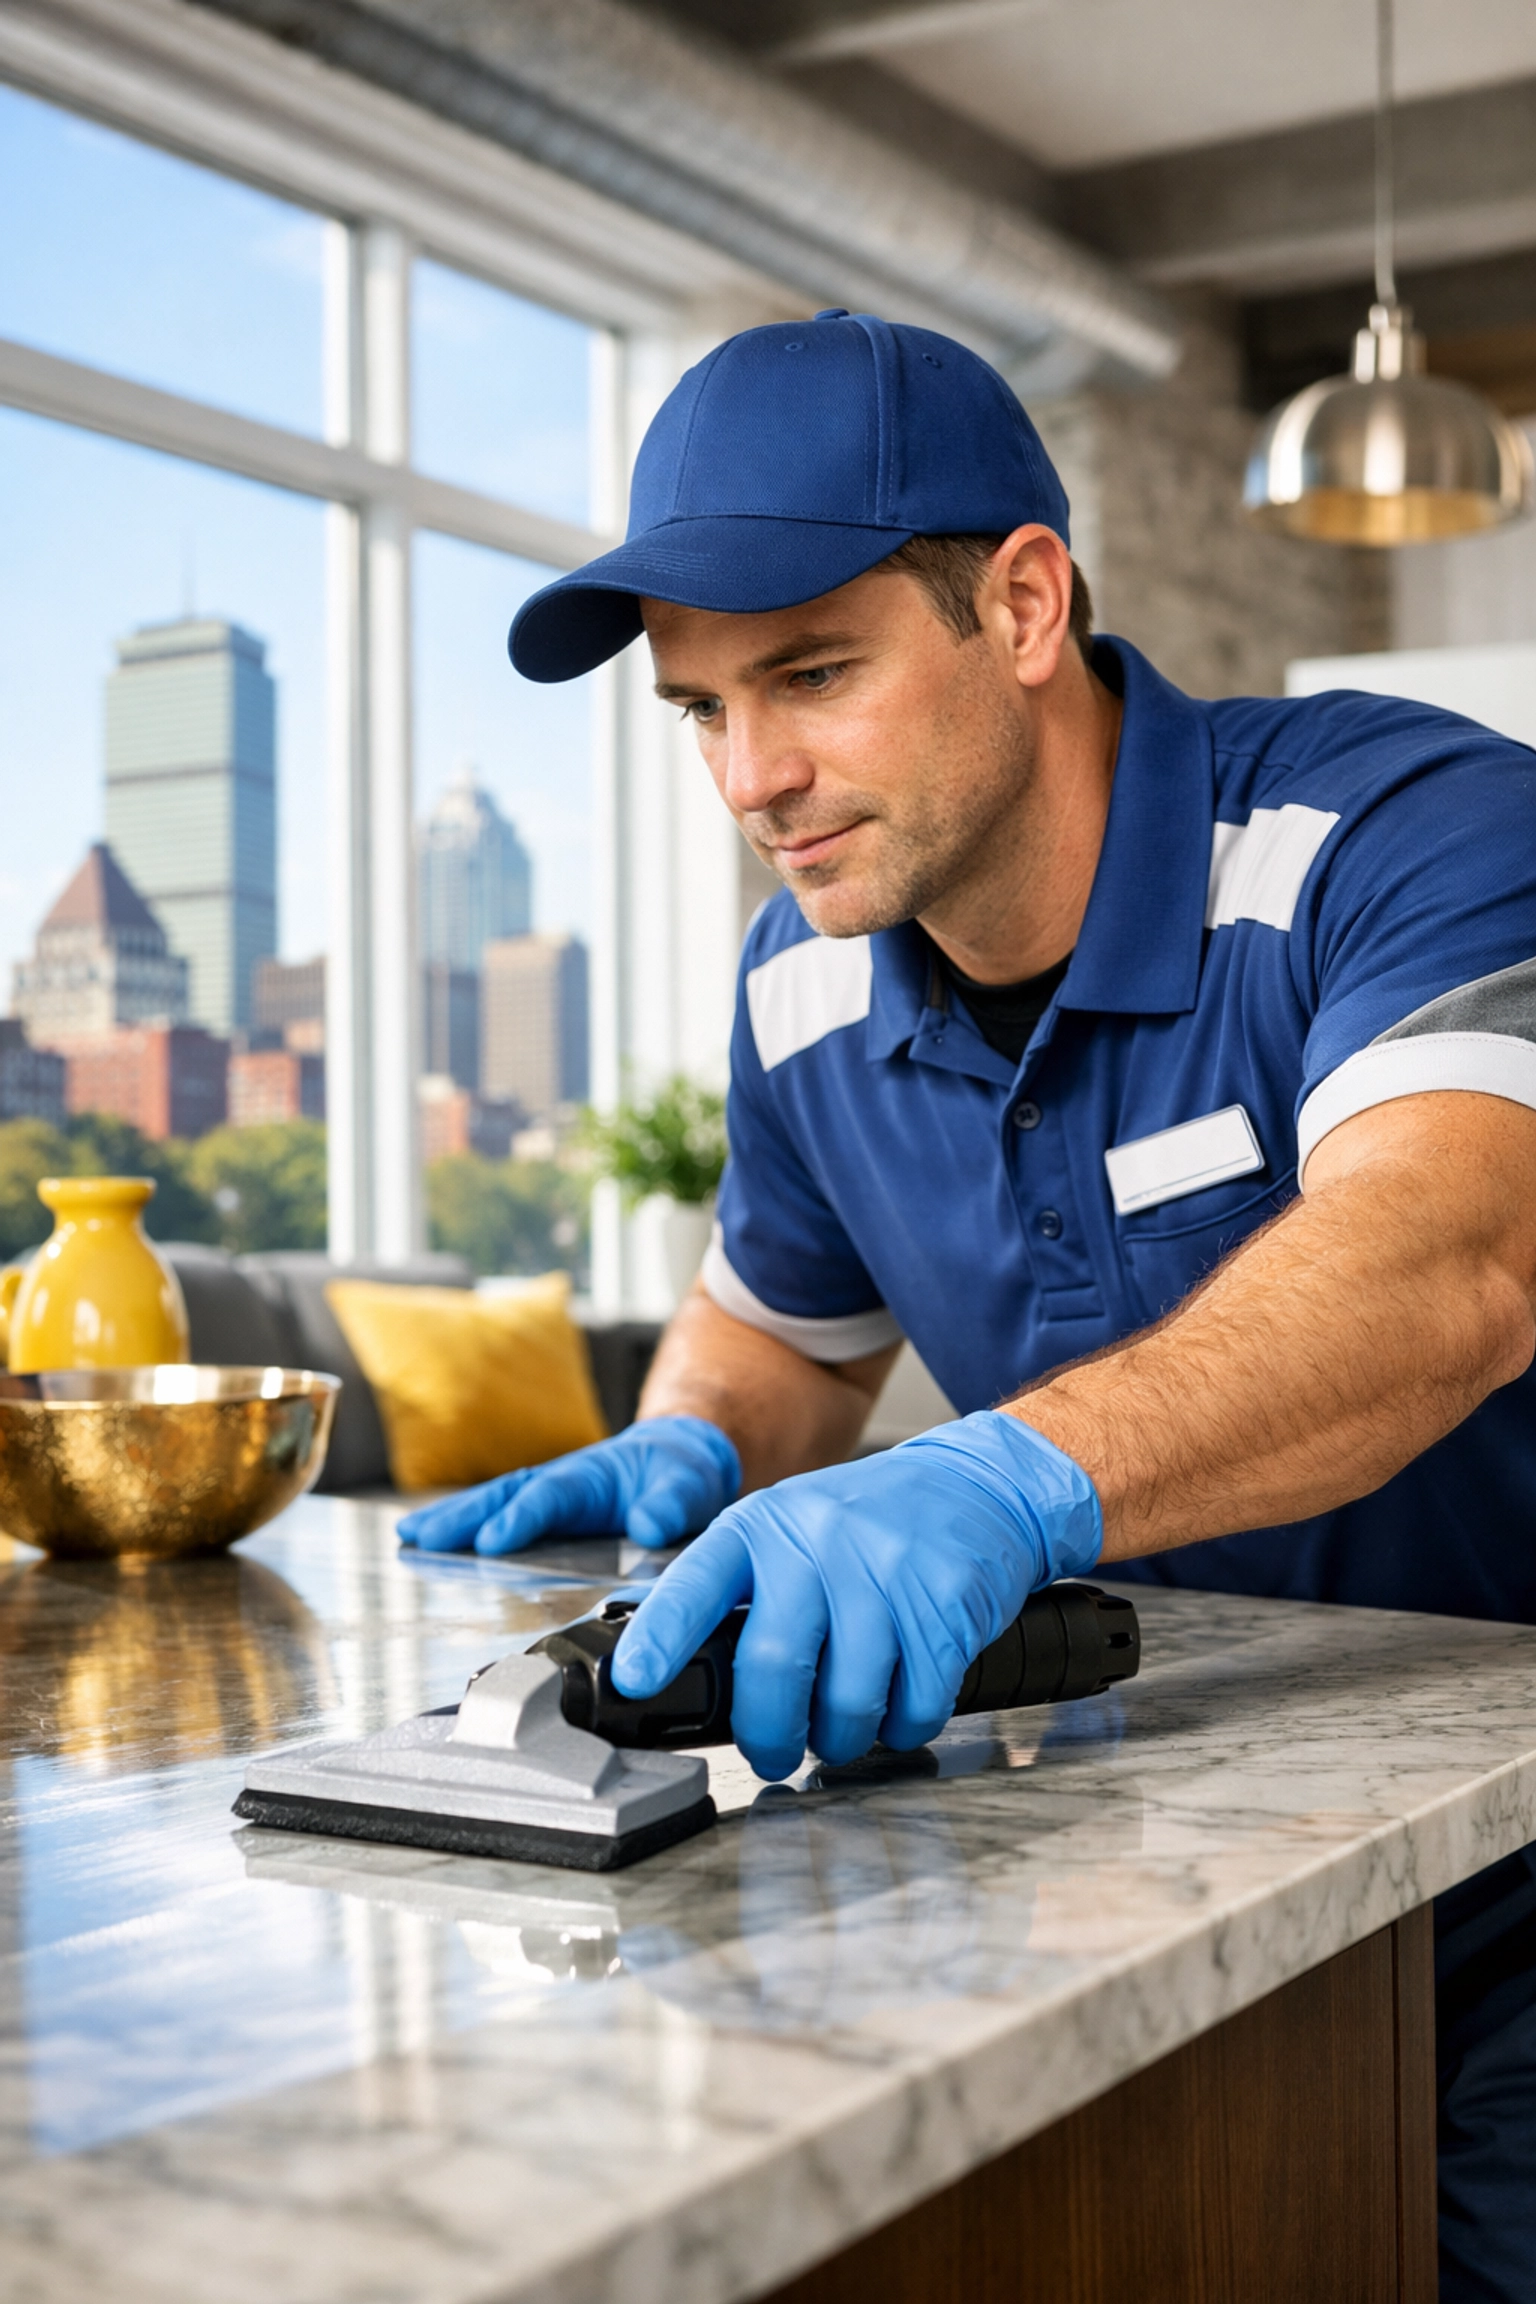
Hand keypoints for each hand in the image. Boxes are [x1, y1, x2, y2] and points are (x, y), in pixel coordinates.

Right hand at [395, 1416, 740, 1554]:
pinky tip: (431, 1547)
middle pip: (504, 1495)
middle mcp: (561, 1482)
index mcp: (592, 1475)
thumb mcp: (689, 1485)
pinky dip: (464, 1530)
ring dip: (451, 1521)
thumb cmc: (680, 1472)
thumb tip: (648, 1525)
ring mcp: (549, 1497)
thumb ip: (671, 1504)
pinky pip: (499, 1518)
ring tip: (408, 1540)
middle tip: (419, 1538)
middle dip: (461, 1516)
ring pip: (492, 1504)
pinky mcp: (546, 1514)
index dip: (520, 1518)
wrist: (679, 1457)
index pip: (550, 1496)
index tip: (491, 1541)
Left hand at [612, 1413, 1101, 1778]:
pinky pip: (914, 1707)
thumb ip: (748, 1593)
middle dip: (769, 1736)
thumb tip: (690, 1680)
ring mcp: (885, 1571)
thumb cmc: (874, 1523)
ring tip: (844, 1729)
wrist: (981, 1485)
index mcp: (766, 1526)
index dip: (661, 1637)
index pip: (698, 1584)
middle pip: (772, 1668)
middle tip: (774, 1754)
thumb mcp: (796, 1531)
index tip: (636, 1682)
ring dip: (842, 1740)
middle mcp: (819, 1542)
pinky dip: (904, 1727)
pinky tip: (900, 1705)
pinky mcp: (944, 1605)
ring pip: (847, 1704)